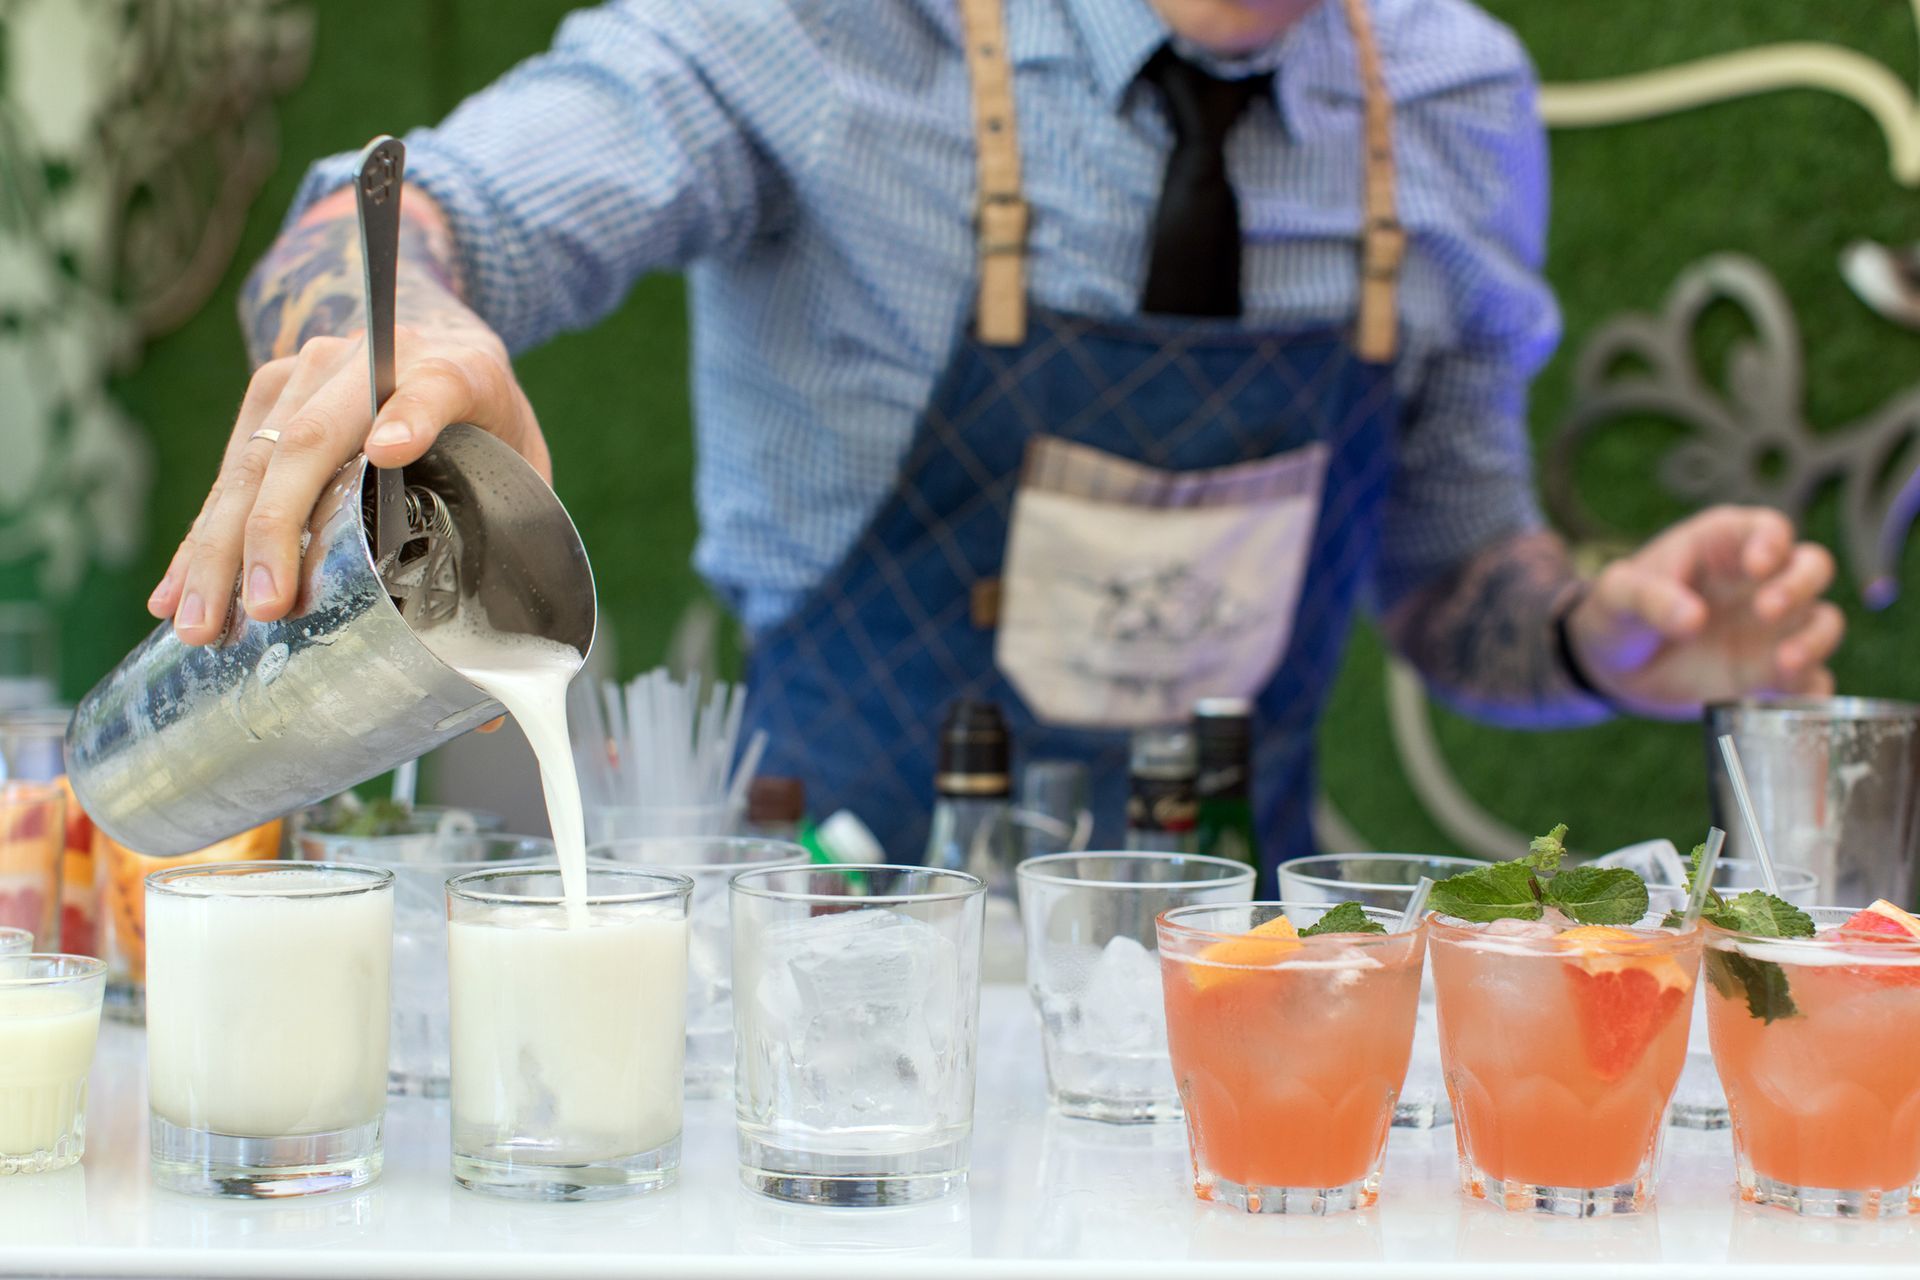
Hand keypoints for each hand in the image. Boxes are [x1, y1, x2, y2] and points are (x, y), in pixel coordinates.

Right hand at [147, 323, 547, 644]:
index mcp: (455, 371)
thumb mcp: (522, 465)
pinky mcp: (267, 391)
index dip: (412, 418)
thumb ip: (517, 540)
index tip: (389, 449)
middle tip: (264, 609)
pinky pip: (229, 470)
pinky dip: (203, 538)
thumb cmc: (486, 421)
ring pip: (253, 461)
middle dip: (275, 531)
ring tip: (201, 621)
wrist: (434, 335)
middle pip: (310, 442)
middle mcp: (368, 362)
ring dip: (219, 547)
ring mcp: (307, 372)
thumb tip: (499, 681)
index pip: (434, 390)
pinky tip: (175, 592)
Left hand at [1564, 506, 1843, 718]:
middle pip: (1812, 568)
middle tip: (1766, 611)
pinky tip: (1797, 700)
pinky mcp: (1771, 673)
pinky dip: (1812, 689)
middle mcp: (1760, 582)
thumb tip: (1693, 620)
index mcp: (1724, 545)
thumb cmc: (1618, 614)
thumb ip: (1650, 599)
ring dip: (1815, 639)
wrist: (1612, 669)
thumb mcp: (1618, 595)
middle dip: (1800, 586)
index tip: (1757, 566)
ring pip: (1822, 622)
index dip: (1772, 542)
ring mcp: (1772, 628)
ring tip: (1785, 662)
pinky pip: (1810, 679)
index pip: (1769, 529)